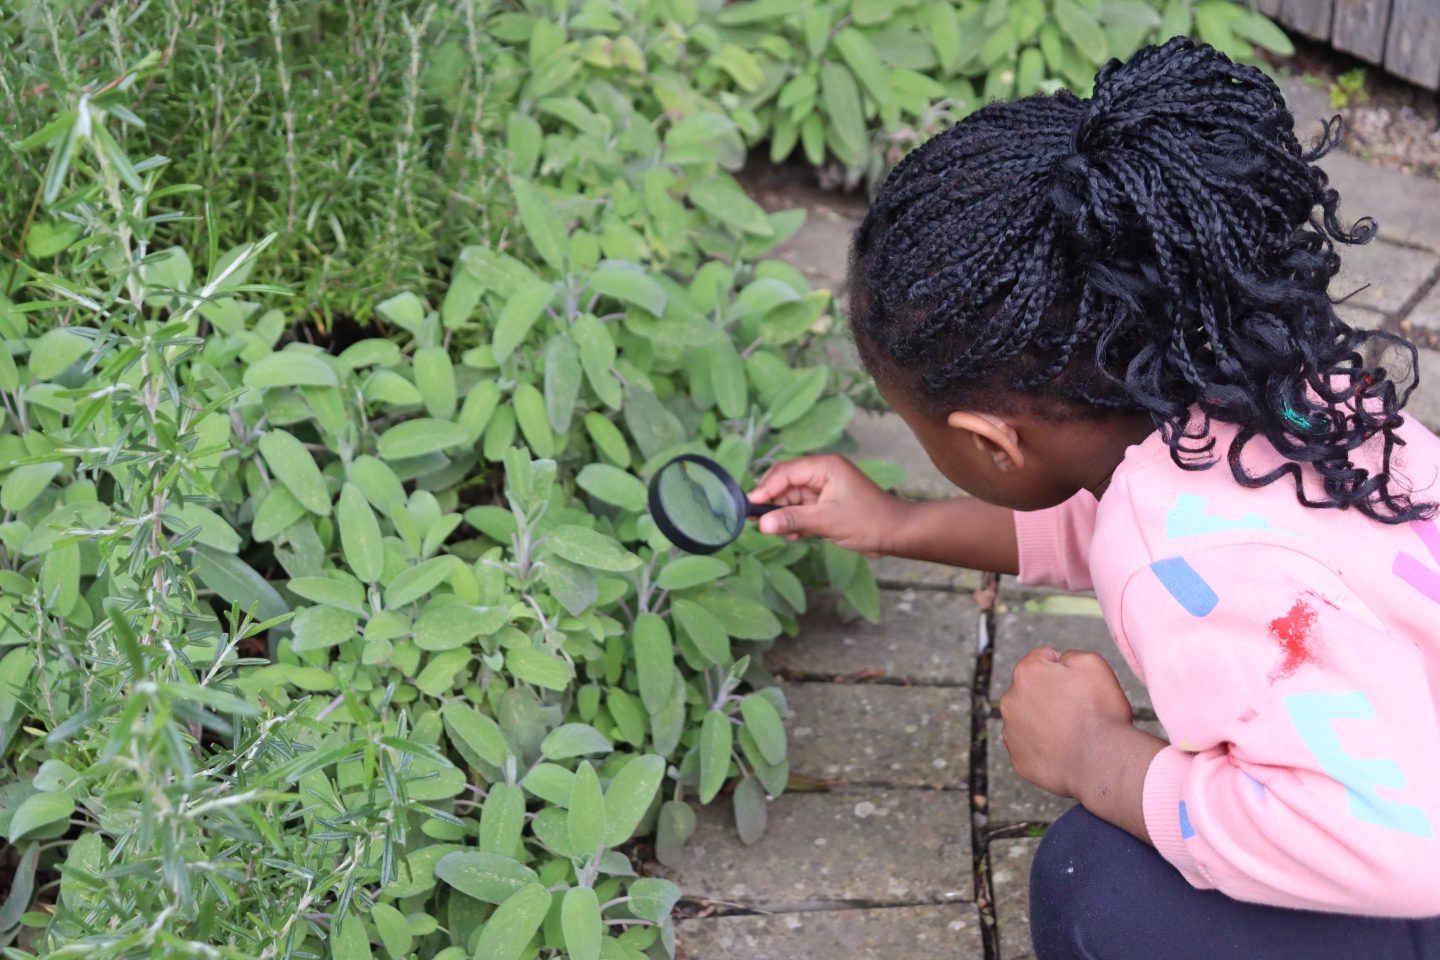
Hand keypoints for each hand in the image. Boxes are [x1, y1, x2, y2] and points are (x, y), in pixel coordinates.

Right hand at [748, 454, 910, 557]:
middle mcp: (822, 473)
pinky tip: (794, 535)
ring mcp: (823, 488)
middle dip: (772, 503)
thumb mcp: (827, 521)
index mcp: (824, 466)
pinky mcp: (825, 503)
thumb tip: (763, 523)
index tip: (750, 506)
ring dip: (784, 515)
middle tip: (757, 521)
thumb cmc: (869, 521)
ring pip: (791, 498)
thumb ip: (793, 519)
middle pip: (785, 483)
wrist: (896, 533)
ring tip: (782, 533)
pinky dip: (794, 521)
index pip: (786, 472)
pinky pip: (800, 509)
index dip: (766, 488)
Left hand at [998, 647, 1135, 800]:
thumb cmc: (1099, 712)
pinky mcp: (1018, 760)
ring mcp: (1011, 733)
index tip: (1079, 685)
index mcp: (1025, 673)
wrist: (1102, 761)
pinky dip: (1044, 748)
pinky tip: (1064, 751)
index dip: (1065, 670)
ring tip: (1071, 733)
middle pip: (1031, 690)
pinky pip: (1030, 748)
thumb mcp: (1092, 663)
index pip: (1042, 660)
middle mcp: (1010, 700)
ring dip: (1044, 722)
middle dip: (1050, 695)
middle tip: (1077, 710)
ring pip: (1028, 720)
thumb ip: (1068, 654)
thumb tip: (1058, 661)